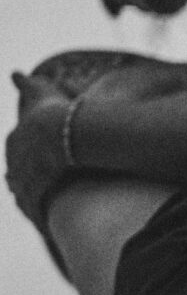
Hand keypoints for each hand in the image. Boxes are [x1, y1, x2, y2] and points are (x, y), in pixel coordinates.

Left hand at [5, 72, 71, 228]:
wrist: (64, 133)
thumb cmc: (55, 111)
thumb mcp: (40, 95)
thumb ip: (28, 85)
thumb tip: (14, 72)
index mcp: (15, 140)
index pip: (15, 152)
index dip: (21, 158)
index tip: (27, 165)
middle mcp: (15, 162)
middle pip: (16, 175)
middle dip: (21, 180)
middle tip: (23, 186)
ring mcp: (25, 179)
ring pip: (24, 194)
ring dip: (30, 200)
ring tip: (35, 208)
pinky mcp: (36, 194)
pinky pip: (36, 208)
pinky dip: (39, 215)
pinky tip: (42, 222)